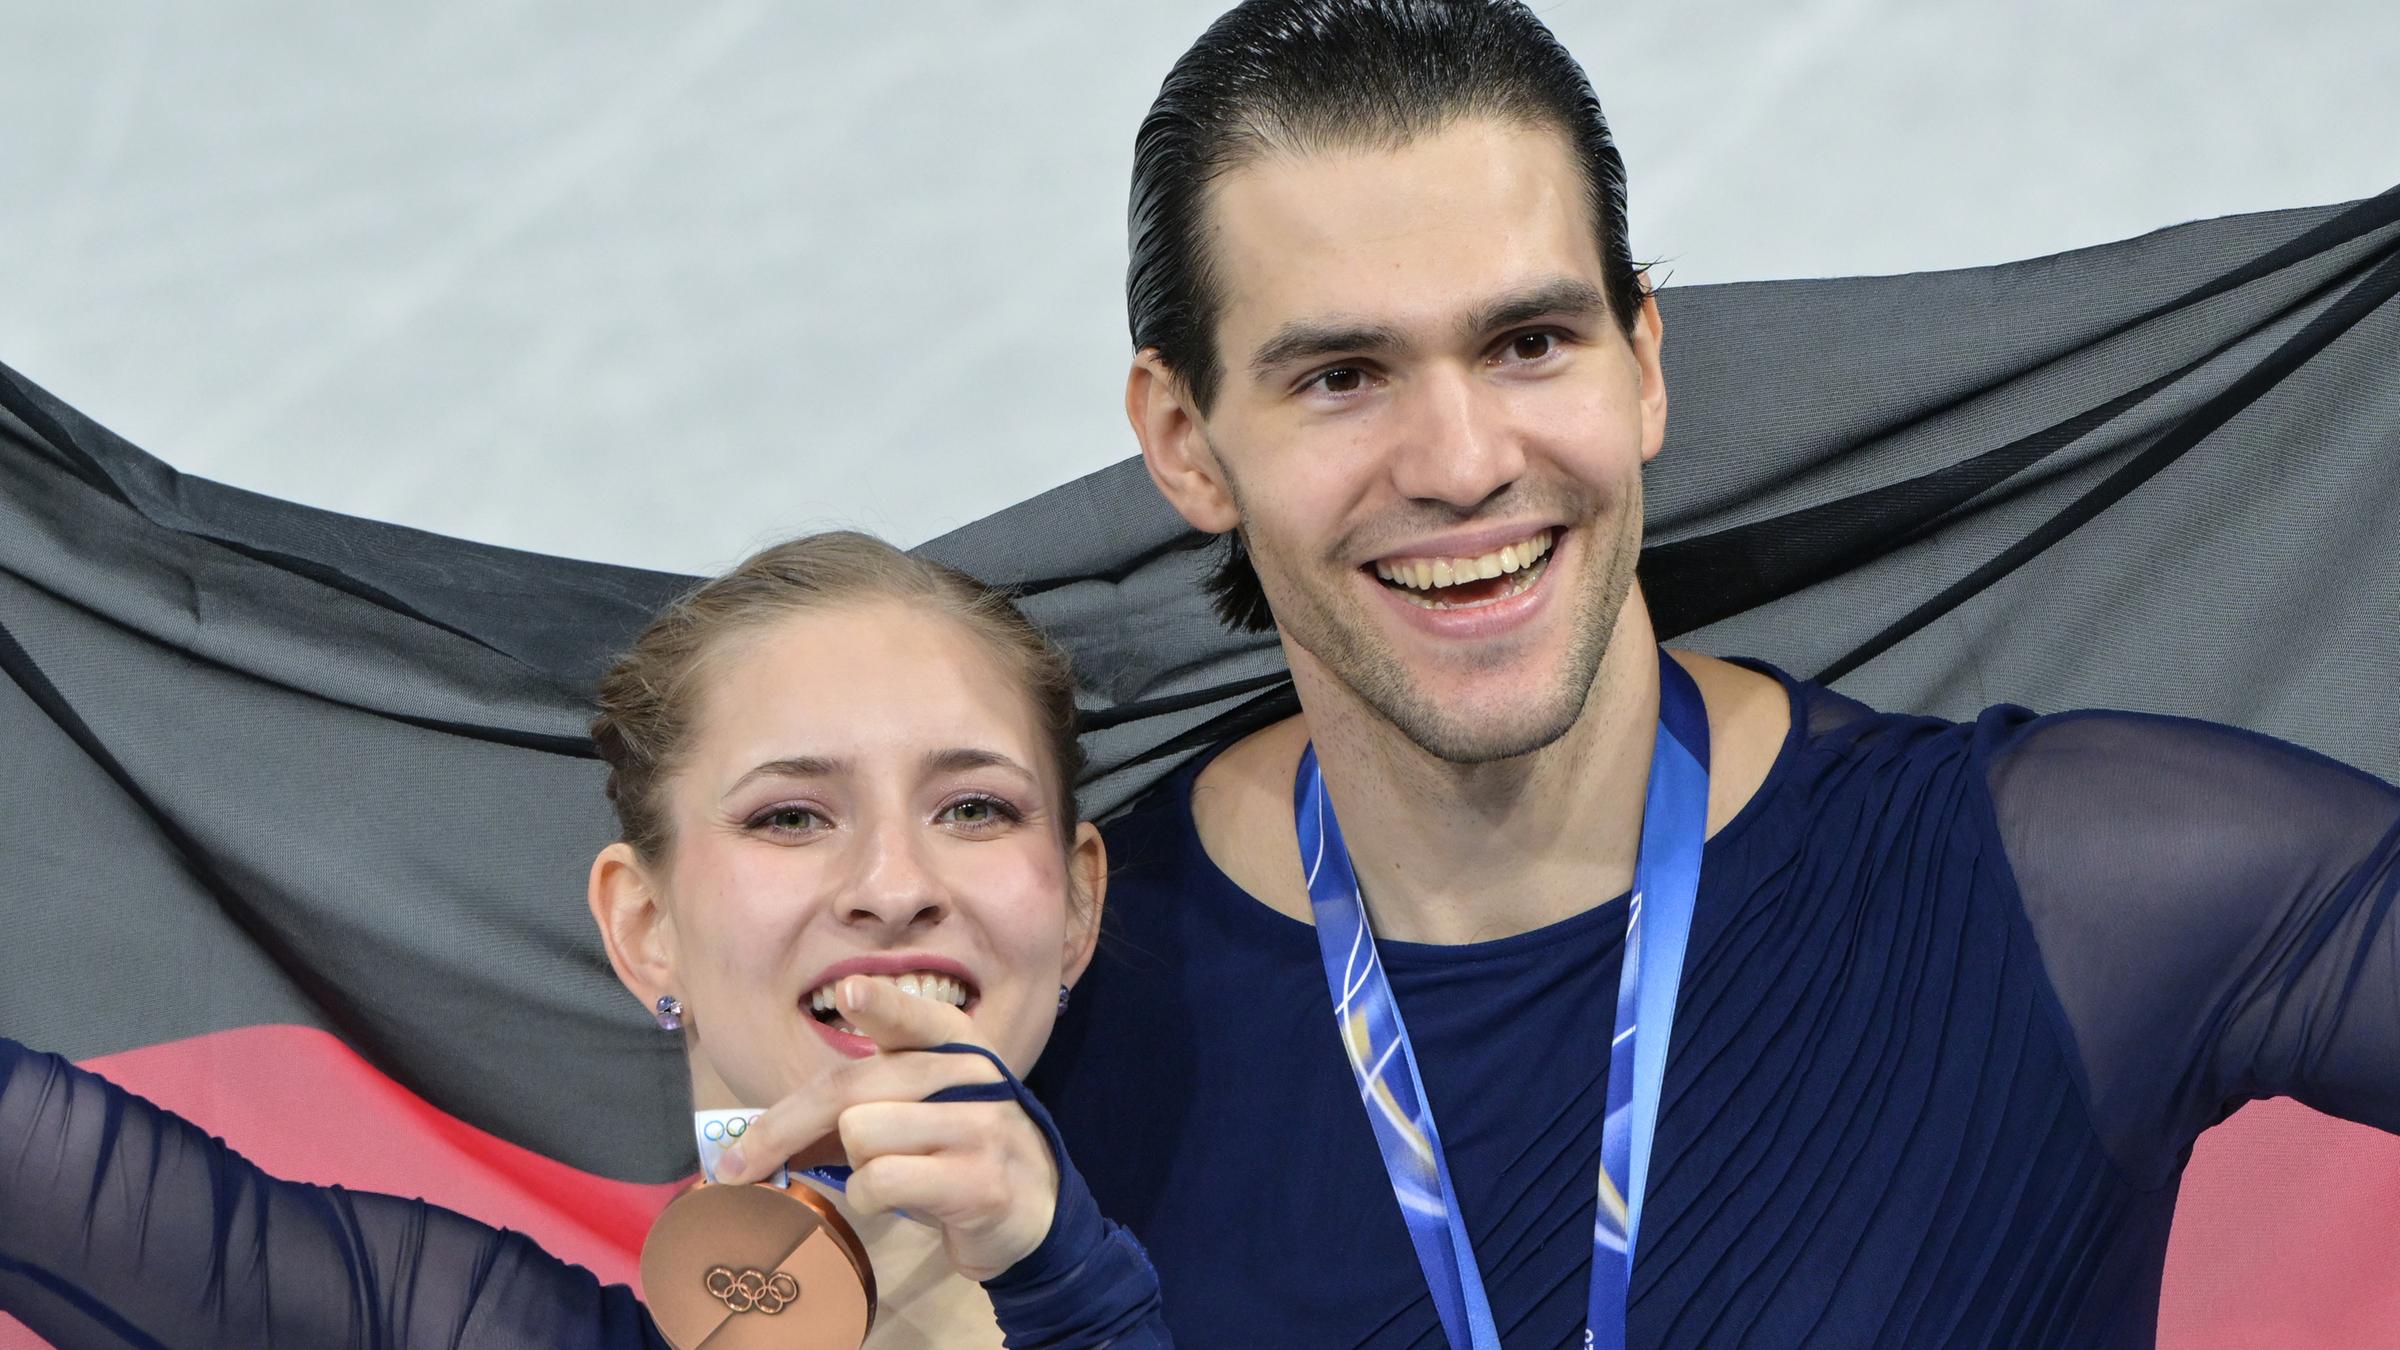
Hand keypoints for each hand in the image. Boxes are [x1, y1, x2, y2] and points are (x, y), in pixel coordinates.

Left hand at [714, 976, 1059, 1280]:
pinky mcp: (980, 1180)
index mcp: (951, 1040)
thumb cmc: (950, 1148)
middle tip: (734, 1168)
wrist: (1033, 1206)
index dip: (879, 1004)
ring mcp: (981, 1125)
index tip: (849, 992)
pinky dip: (870, 1199)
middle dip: (780, 1129)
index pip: (910, 1016)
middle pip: (850, 1088)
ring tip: (887, 1171)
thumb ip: (849, 1102)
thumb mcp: (910, 1108)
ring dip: (853, 1165)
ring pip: (861, 1135)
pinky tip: (899, 1200)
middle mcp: (970, 1073)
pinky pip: (881, 1182)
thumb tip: (757, 1135)